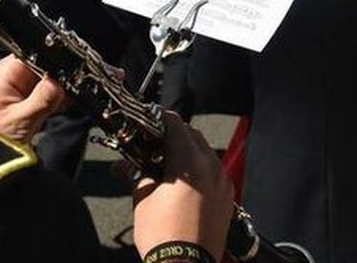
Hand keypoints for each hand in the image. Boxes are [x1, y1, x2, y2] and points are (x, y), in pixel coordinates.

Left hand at [0, 55, 66, 143]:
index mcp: (8, 70)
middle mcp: (12, 74)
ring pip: (48, 83)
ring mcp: (18, 88)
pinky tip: (48, 116)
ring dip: (55, 95)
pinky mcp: (22, 101)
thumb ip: (45, 97)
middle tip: (56, 102)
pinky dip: (51, 105)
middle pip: (47, 67)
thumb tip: (64, 80)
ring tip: (46, 113)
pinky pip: (45, 96)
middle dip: (57, 82)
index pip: (40, 52)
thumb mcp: (22, 119)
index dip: (57, 63)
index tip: (67, 80)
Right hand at [133, 112, 233, 261]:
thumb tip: (129, 166)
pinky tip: (180, 183)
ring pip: (204, 154)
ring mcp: (223, 184)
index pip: (175, 125)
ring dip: (185, 153)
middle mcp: (212, 169)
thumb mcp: (142, 199)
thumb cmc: (162, 237)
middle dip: (172, 136)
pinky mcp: (227, 199)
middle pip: (192, 136)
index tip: (148, 121)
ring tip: (163, 165)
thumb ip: (138, 174)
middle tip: (151, 144)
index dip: (159, 119)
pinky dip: (198, 170)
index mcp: (190, 164)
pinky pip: (213, 173)